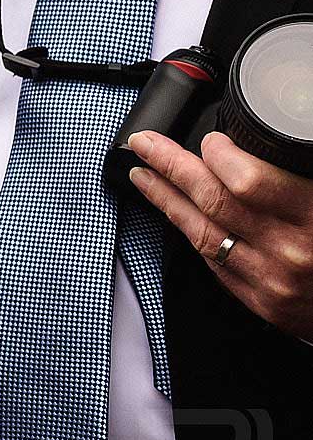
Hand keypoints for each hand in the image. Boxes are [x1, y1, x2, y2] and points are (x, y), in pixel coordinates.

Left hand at [128, 130, 312, 340]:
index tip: (208, 137)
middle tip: (144, 143)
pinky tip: (172, 211)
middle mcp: (291, 252)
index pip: (248, 182)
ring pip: (203, 233)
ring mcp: (273, 281)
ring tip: (143, 173)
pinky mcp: (263, 303)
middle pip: (214, 201)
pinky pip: (214, 262)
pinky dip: (189, 232)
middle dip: (171, 166)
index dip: (218, 155)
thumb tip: (275, 136)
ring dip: (166, 199)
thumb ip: (308, 168)